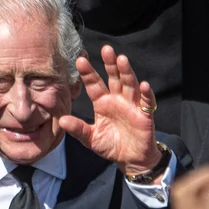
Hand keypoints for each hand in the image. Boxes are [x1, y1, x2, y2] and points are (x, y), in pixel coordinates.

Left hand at [57, 46, 160, 175]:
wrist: (130, 159)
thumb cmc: (110, 145)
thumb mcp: (91, 139)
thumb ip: (79, 129)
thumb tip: (62, 121)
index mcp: (102, 102)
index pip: (94, 84)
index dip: (88, 72)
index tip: (80, 60)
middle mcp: (117, 99)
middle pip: (114, 78)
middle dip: (110, 64)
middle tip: (106, 49)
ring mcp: (132, 105)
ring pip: (129, 84)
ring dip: (126, 72)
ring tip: (122, 60)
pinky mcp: (145, 115)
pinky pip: (146, 102)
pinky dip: (146, 93)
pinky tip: (144, 85)